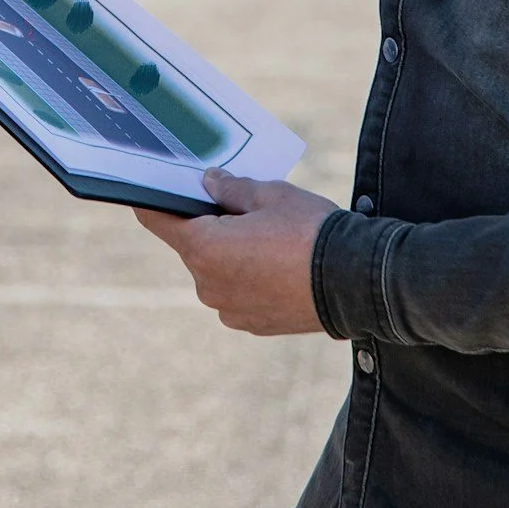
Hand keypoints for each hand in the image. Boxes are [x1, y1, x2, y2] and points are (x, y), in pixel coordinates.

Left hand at [134, 168, 336, 334]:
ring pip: (218, 271)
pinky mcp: (252, 325)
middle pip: (195, 246)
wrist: (357, 282)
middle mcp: (207, 284)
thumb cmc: (311, 231)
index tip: (151, 189)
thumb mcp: (271, 195)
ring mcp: (229, 309)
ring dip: (232, 255)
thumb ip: (231, 188)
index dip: (154, 202)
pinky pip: (238, 294)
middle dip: (212, 226)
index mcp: (203, 248)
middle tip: (245, 209)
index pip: (159, 220)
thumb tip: (210, 182)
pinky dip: (250, 279)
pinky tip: (280, 266)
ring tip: (272, 240)